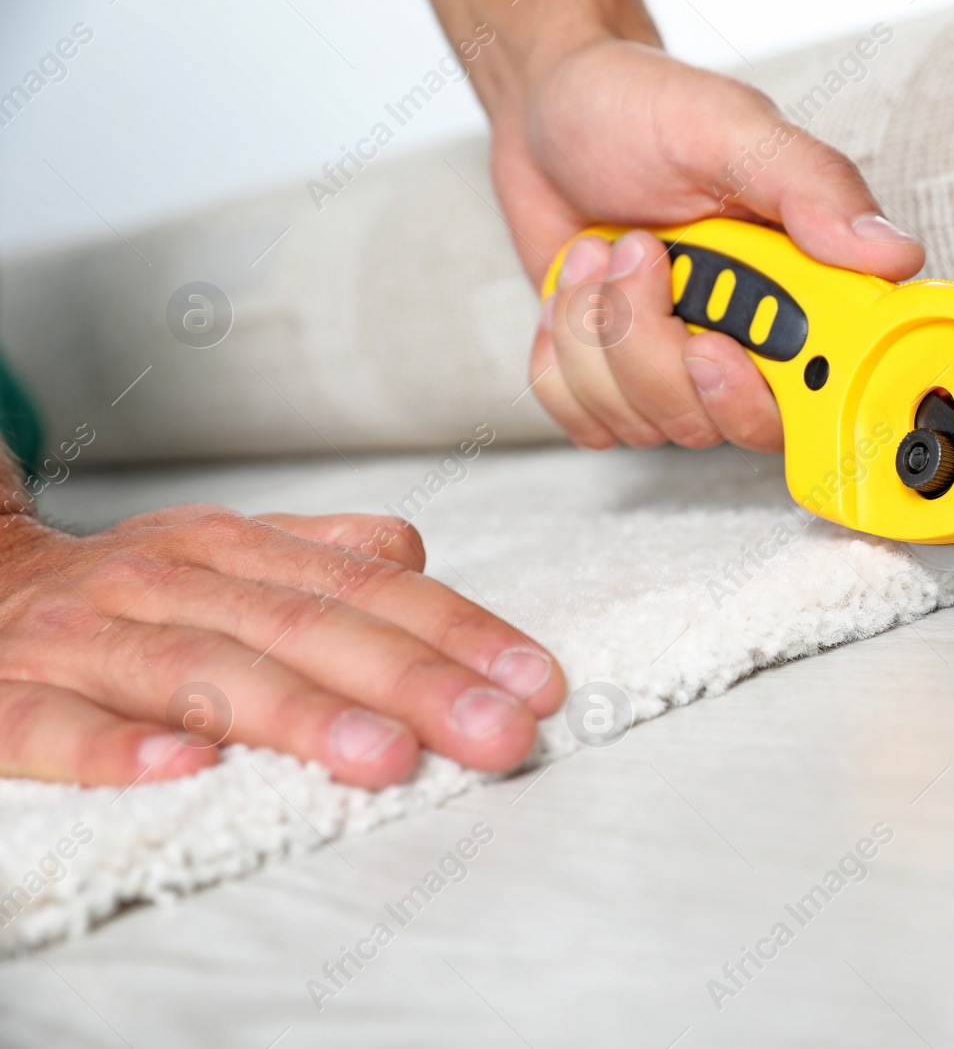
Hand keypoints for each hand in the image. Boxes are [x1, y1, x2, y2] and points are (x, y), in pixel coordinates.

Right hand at [0, 506, 563, 787]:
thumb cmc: (130, 591)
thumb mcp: (226, 553)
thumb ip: (322, 554)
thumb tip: (415, 552)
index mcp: (233, 546)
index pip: (367, 585)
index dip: (457, 633)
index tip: (535, 683)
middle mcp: (167, 579)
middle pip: (304, 627)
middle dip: (411, 682)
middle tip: (496, 733)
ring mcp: (82, 638)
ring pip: (199, 670)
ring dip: (297, 715)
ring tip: (386, 758)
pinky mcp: (2, 696)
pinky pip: (50, 725)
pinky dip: (113, 748)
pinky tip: (183, 772)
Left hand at [424, 0, 924, 451]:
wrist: (550, 110)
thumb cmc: (641, 107)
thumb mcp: (730, 128)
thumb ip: (811, 187)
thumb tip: (892, 253)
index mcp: (805, 286)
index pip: (824, 392)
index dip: (769, 393)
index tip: (712, 346)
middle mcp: (753, 341)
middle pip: (722, 421)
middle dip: (654, 349)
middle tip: (639, 253)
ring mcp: (682, 369)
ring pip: (645, 421)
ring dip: (598, 332)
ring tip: (604, 251)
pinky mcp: (618, 383)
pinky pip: (590, 421)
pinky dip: (561, 357)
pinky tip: (577, 292)